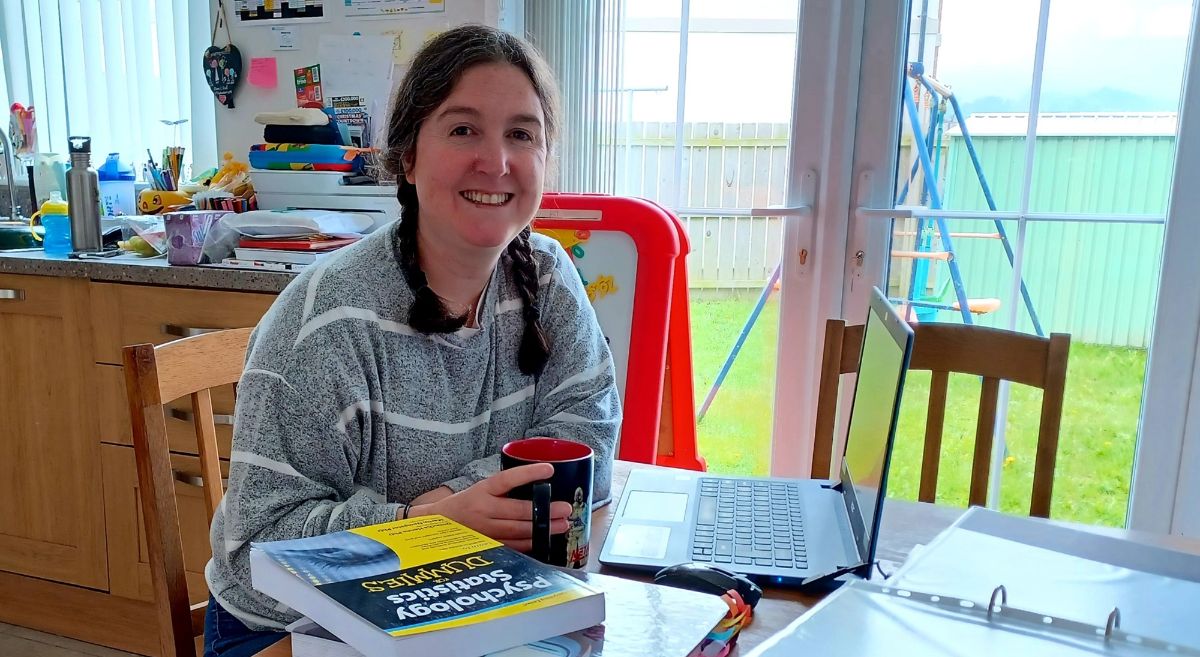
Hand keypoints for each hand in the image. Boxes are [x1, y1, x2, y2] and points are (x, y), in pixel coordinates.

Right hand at [411, 464, 571, 551]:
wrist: (435, 524)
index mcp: (482, 490)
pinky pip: (512, 547)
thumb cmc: (465, 503)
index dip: (528, 474)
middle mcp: (482, 510)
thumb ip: (504, 489)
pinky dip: (529, 544)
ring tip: (561, 526)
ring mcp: (484, 531)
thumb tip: (540, 484)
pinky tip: (544, 541)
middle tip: (565, 509)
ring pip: (518, 532)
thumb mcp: (481, 489)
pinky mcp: (486, 546)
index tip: (549, 469)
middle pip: (518, 511)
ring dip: (542, 530)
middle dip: (545, 511)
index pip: (507, 479)